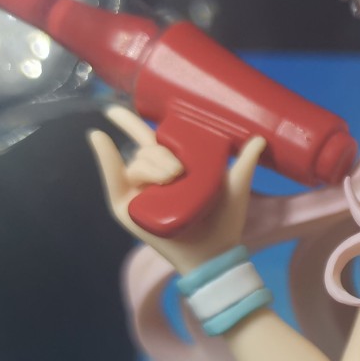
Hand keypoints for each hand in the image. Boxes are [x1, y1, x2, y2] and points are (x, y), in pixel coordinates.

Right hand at [88, 106, 265, 274]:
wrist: (214, 252)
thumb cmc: (224, 221)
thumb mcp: (235, 186)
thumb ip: (244, 162)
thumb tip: (260, 138)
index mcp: (171, 167)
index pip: (148, 138)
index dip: (131, 121)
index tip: (115, 108)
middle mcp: (151, 176)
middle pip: (147, 149)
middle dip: (161, 156)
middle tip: (178, 173)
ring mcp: (137, 192)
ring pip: (138, 162)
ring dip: (153, 167)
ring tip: (172, 181)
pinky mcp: (125, 207)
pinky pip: (113, 178)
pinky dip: (105, 158)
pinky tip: (100, 137)